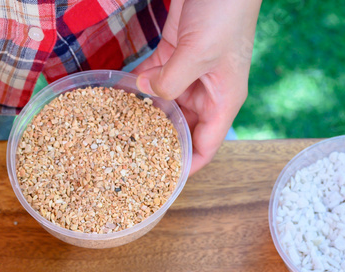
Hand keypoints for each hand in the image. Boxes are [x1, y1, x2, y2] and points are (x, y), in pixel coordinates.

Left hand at [134, 0, 260, 172]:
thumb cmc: (226, 12)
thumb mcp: (199, 53)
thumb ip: (172, 81)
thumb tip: (146, 93)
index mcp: (224, 99)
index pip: (207, 145)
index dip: (188, 165)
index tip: (164, 182)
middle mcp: (208, 91)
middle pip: (183, 129)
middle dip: (160, 142)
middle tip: (129, 159)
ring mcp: (190, 72)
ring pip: (165, 104)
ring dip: (145, 114)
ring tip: (118, 132)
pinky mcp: (174, 53)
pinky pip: (153, 78)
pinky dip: (137, 85)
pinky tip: (118, 96)